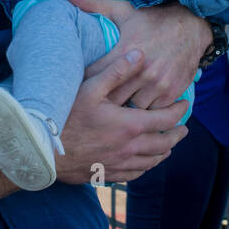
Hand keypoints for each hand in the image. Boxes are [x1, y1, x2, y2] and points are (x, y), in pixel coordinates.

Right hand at [55, 48, 188, 183]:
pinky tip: (144, 163)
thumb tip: (140, 54)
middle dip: (177, 135)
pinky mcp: (108, 175)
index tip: (184, 105)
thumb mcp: (90, 88)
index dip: (178, 112)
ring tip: (168, 145)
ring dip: (164, 152)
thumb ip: (117, 71)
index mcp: (130, 126)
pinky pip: (135, 174)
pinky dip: (146, 167)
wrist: (44, 151)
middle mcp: (130, 148)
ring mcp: (119, 164)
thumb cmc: (65, 117)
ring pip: (152, 161)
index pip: (165, 119)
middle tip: (183, 129)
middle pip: (164, 144)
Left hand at [65, 0, 208, 109]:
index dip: (85, 81)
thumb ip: (93, 5)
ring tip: (113, 106)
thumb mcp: (123, 10)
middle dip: (103, 98)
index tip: (78, 85)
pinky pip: (151, 112)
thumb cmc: (153, 20)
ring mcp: (158, 83)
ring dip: (123, 107)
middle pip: (112, 96)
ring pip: (131, 107)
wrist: (192, 27)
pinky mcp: (171, 92)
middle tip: (94, 100)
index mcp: (125, 50)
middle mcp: (142, 69)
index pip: (96, 74)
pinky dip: (143, 111)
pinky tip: (135, 105)